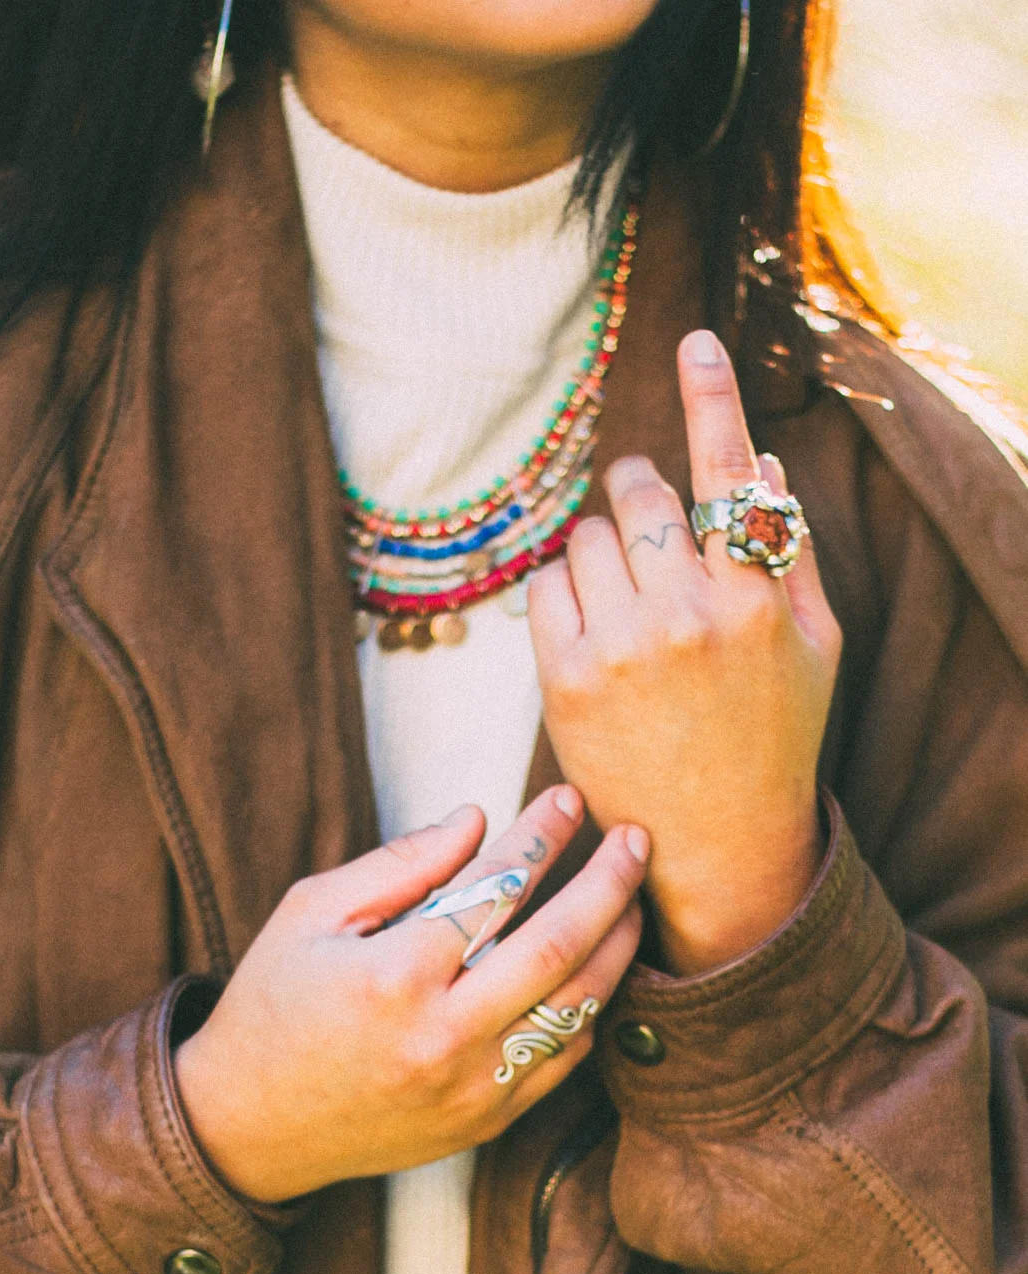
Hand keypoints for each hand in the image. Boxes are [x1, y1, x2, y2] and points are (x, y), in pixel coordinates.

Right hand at [174, 788, 648, 1203]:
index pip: (496, 888)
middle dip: (610, 883)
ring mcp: (470, 1089)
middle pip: (560, 946)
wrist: (247, 1126)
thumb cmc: (274, 1004)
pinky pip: (563, 1062)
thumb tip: (478, 819)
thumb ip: (400, 864)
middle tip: (637, 839)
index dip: (541, 836)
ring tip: (634, 898)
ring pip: (579, 1009)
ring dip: (619, 947)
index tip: (568, 800)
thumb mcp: (311, 913)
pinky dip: (592, 1010)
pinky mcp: (484, 1123)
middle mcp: (442, 1037)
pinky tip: (598, 970)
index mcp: (393, 976)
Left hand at [528, 328, 841, 974]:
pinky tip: (591, 627)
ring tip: (626, 601)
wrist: (712, 842)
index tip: (695, 342)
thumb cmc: (772, 737)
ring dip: (602, 548)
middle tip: (645, 522)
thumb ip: (791, 552)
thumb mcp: (814, 647)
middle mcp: (685, 614)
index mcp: (754, 599)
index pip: (729, 476)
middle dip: (637, 490)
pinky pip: (547, 585)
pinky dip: (564, 589)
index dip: (711, 400)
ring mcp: (619, 646)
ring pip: (588, 535)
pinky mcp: (565, 679)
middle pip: (639, 490)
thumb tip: (763, 462)